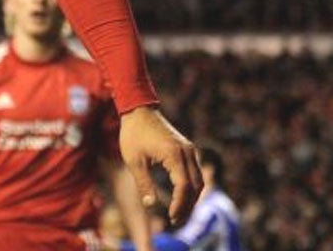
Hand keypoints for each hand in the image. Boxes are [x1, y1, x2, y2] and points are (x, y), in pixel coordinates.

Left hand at [119, 106, 201, 225]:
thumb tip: (150, 205)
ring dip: (191, 199)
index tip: (171, 218)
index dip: (179, 204)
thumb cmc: (133, 134)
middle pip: (195, 186)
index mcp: (174, 154)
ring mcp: (190, 150)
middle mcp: (187, 152)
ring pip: (198, 181)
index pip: (184, 186)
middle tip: (175, 222)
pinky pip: (195, 173)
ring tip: (178, 214)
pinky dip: (190, 188)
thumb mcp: (134, 160)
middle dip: (187, 206)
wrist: (139, 111)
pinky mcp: (188, 150)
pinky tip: (180, 199)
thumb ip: (143, 183)